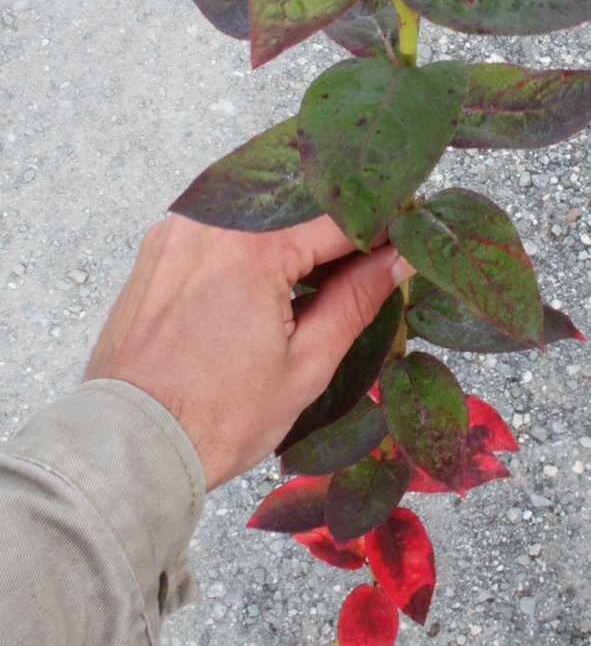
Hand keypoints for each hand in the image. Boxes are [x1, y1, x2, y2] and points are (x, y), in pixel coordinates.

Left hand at [84, 213, 411, 489]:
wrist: (130, 445)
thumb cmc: (215, 417)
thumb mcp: (305, 365)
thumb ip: (356, 300)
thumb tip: (398, 259)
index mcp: (252, 247)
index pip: (339, 217)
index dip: (381, 229)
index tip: (405, 240)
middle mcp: (211, 222)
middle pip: (298, 201)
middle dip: (338, 223)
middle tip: (371, 255)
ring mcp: (179, 230)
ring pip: (259, 207)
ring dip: (295, 227)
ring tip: (323, 268)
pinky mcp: (160, 246)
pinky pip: (221, 222)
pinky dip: (252, 237)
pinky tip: (271, 272)